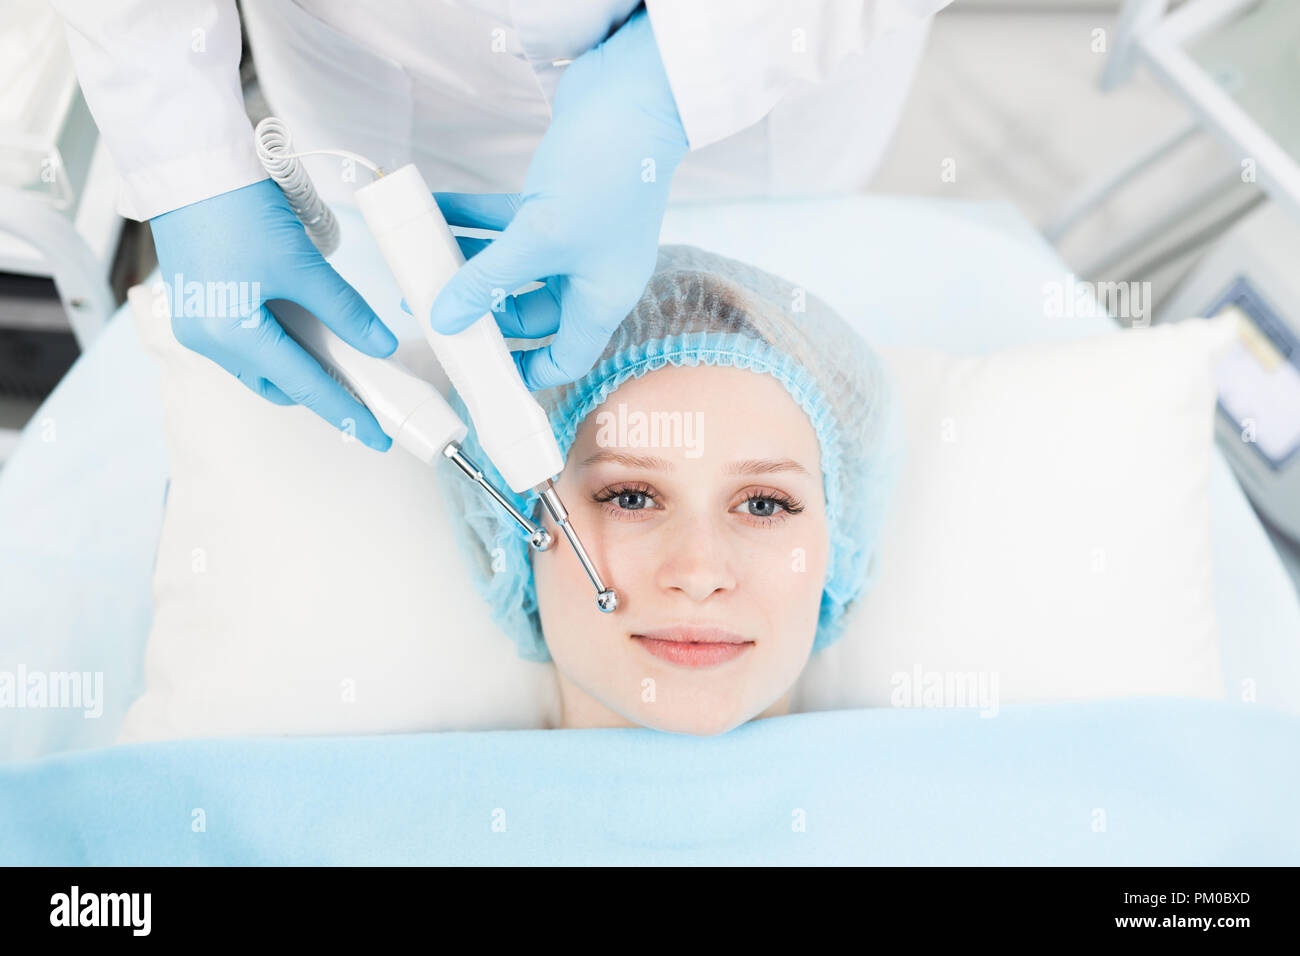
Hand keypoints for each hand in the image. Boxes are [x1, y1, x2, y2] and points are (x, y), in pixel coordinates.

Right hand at [150, 178, 397, 450]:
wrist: (188, 163)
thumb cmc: (237, 208)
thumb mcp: (302, 265)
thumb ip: (345, 310)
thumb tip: (380, 346)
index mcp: (230, 335)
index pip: (303, 386)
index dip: (346, 412)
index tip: (377, 436)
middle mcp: (206, 340)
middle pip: (278, 383)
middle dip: (320, 389)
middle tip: (366, 389)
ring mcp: (198, 324)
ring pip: (261, 364)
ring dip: (299, 362)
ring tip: (340, 352)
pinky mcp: (199, 304)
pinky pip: (246, 340)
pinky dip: (279, 340)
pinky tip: (306, 325)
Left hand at [428, 8, 687, 389]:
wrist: (636, 96)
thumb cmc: (609, 173)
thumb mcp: (540, 237)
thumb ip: (488, 279)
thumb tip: (445, 317)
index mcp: (600, 298)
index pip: (566, 358)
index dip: (527, 373)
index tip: (484, 374)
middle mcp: (588, 273)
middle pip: (528, 312)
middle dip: (481, 312)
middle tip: (433, 312)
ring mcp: (572, 236)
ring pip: (510, 265)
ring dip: (467, 264)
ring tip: (420, 263)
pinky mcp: (555, 199)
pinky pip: (504, 222)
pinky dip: (471, 218)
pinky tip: (435, 211)